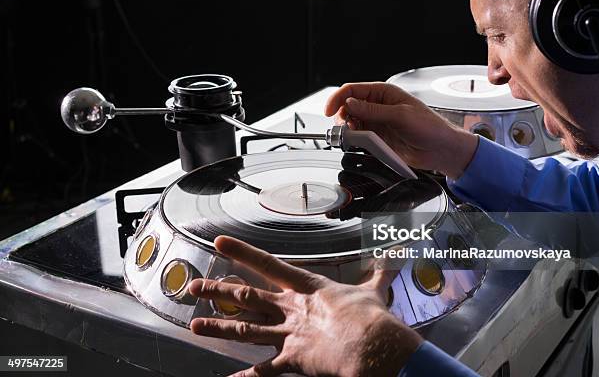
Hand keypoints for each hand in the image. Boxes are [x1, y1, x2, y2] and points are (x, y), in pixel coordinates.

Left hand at [189, 236, 422, 376]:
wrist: (369, 345)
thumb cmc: (370, 317)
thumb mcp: (374, 291)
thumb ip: (380, 273)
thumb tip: (396, 254)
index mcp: (306, 287)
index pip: (267, 264)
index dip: (241, 252)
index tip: (220, 243)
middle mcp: (290, 308)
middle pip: (247, 297)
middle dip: (219, 291)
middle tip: (194, 287)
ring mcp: (287, 334)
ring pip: (246, 329)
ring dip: (220, 326)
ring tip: (195, 325)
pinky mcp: (291, 360)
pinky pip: (264, 372)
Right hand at [324, 82, 477, 178]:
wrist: (441, 150)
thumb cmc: (430, 128)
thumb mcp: (400, 116)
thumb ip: (373, 111)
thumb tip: (350, 104)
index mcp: (384, 93)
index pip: (353, 90)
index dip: (338, 98)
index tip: (329, 111)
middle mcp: (378, 107)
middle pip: (347, 107)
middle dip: (341, 116)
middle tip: (345, 128)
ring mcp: (377, 123)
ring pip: (351, 123)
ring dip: (347, 130)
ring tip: (353, 136)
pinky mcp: (378, 139)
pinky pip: (359, 138)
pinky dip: (354, 140)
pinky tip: (360, 143)